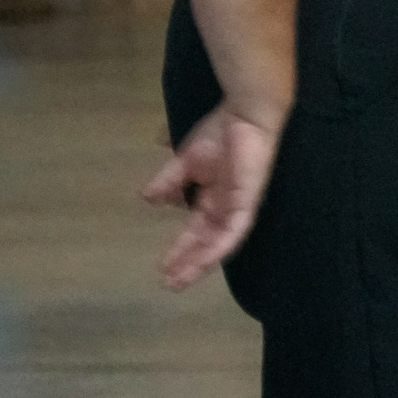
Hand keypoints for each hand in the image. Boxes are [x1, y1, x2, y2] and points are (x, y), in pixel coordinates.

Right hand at [142, 103, 283, 289]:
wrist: (244, 113)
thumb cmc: (222, 131)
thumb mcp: (186, 160)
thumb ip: (170, 181)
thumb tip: (147, 198)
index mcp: (215, 196)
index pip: (196, 230)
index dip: (180, 248)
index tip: (160, 268)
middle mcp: (228, 206)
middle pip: (206, 242)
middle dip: (187, 263)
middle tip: (168, 284)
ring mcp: (240, 205)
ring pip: (220, 243)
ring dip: (200, 262)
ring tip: (180, 280)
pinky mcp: (249, 201)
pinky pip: (235, 231)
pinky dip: (218, 247)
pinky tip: (203, 262)